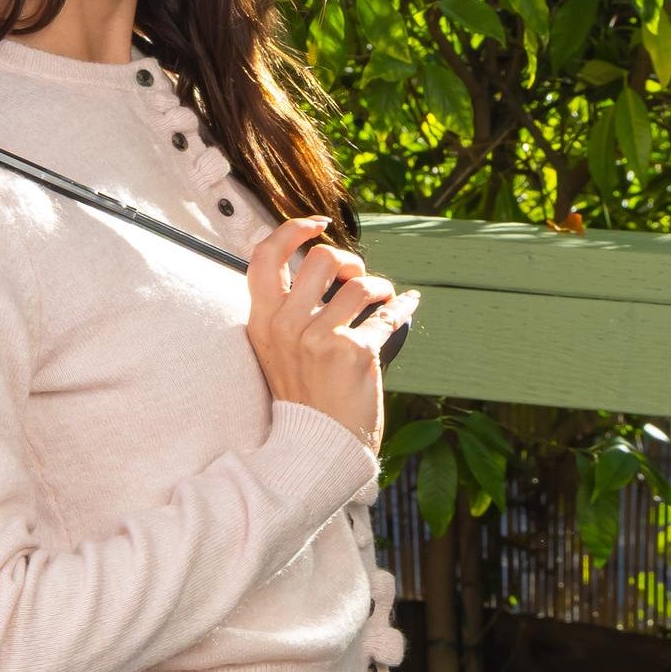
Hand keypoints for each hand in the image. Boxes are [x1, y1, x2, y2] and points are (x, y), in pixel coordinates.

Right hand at [244, 216, 409, 450]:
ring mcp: (319, 338)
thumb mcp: (276, 350)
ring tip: (381, 295)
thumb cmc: (303, 396)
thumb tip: (321, 264)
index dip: (291, 230)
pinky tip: (408, 304)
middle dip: (348, 260)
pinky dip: (403, 306)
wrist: (318, 446)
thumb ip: (286, 310)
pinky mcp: (354, 352)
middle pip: (320, 259)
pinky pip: (387, 315)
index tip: (316, 224)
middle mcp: (286, 325)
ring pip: (359, 283)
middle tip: (355, 276)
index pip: (264, 256)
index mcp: (262, 321)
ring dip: (378, 285)